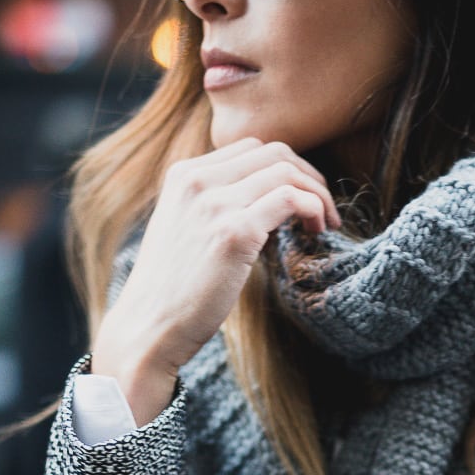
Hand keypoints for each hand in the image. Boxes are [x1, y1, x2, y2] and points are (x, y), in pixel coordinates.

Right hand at [93, 136, 343, 389]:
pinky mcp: (235, 232)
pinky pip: (290, 199)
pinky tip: (316, 232)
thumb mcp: (187, 232)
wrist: (150, 325)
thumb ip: (215, 208)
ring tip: (325, 224)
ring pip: (286, 172)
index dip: (287, 170)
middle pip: (274, 153)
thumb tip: (265, 204)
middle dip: (308, 176)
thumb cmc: (174, 291)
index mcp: (184, 175)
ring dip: (317, 194)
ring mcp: (215, 203)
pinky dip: (313, 209)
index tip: (303, 199)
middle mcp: (197, 180)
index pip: (251, 150)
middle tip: (324, 210)